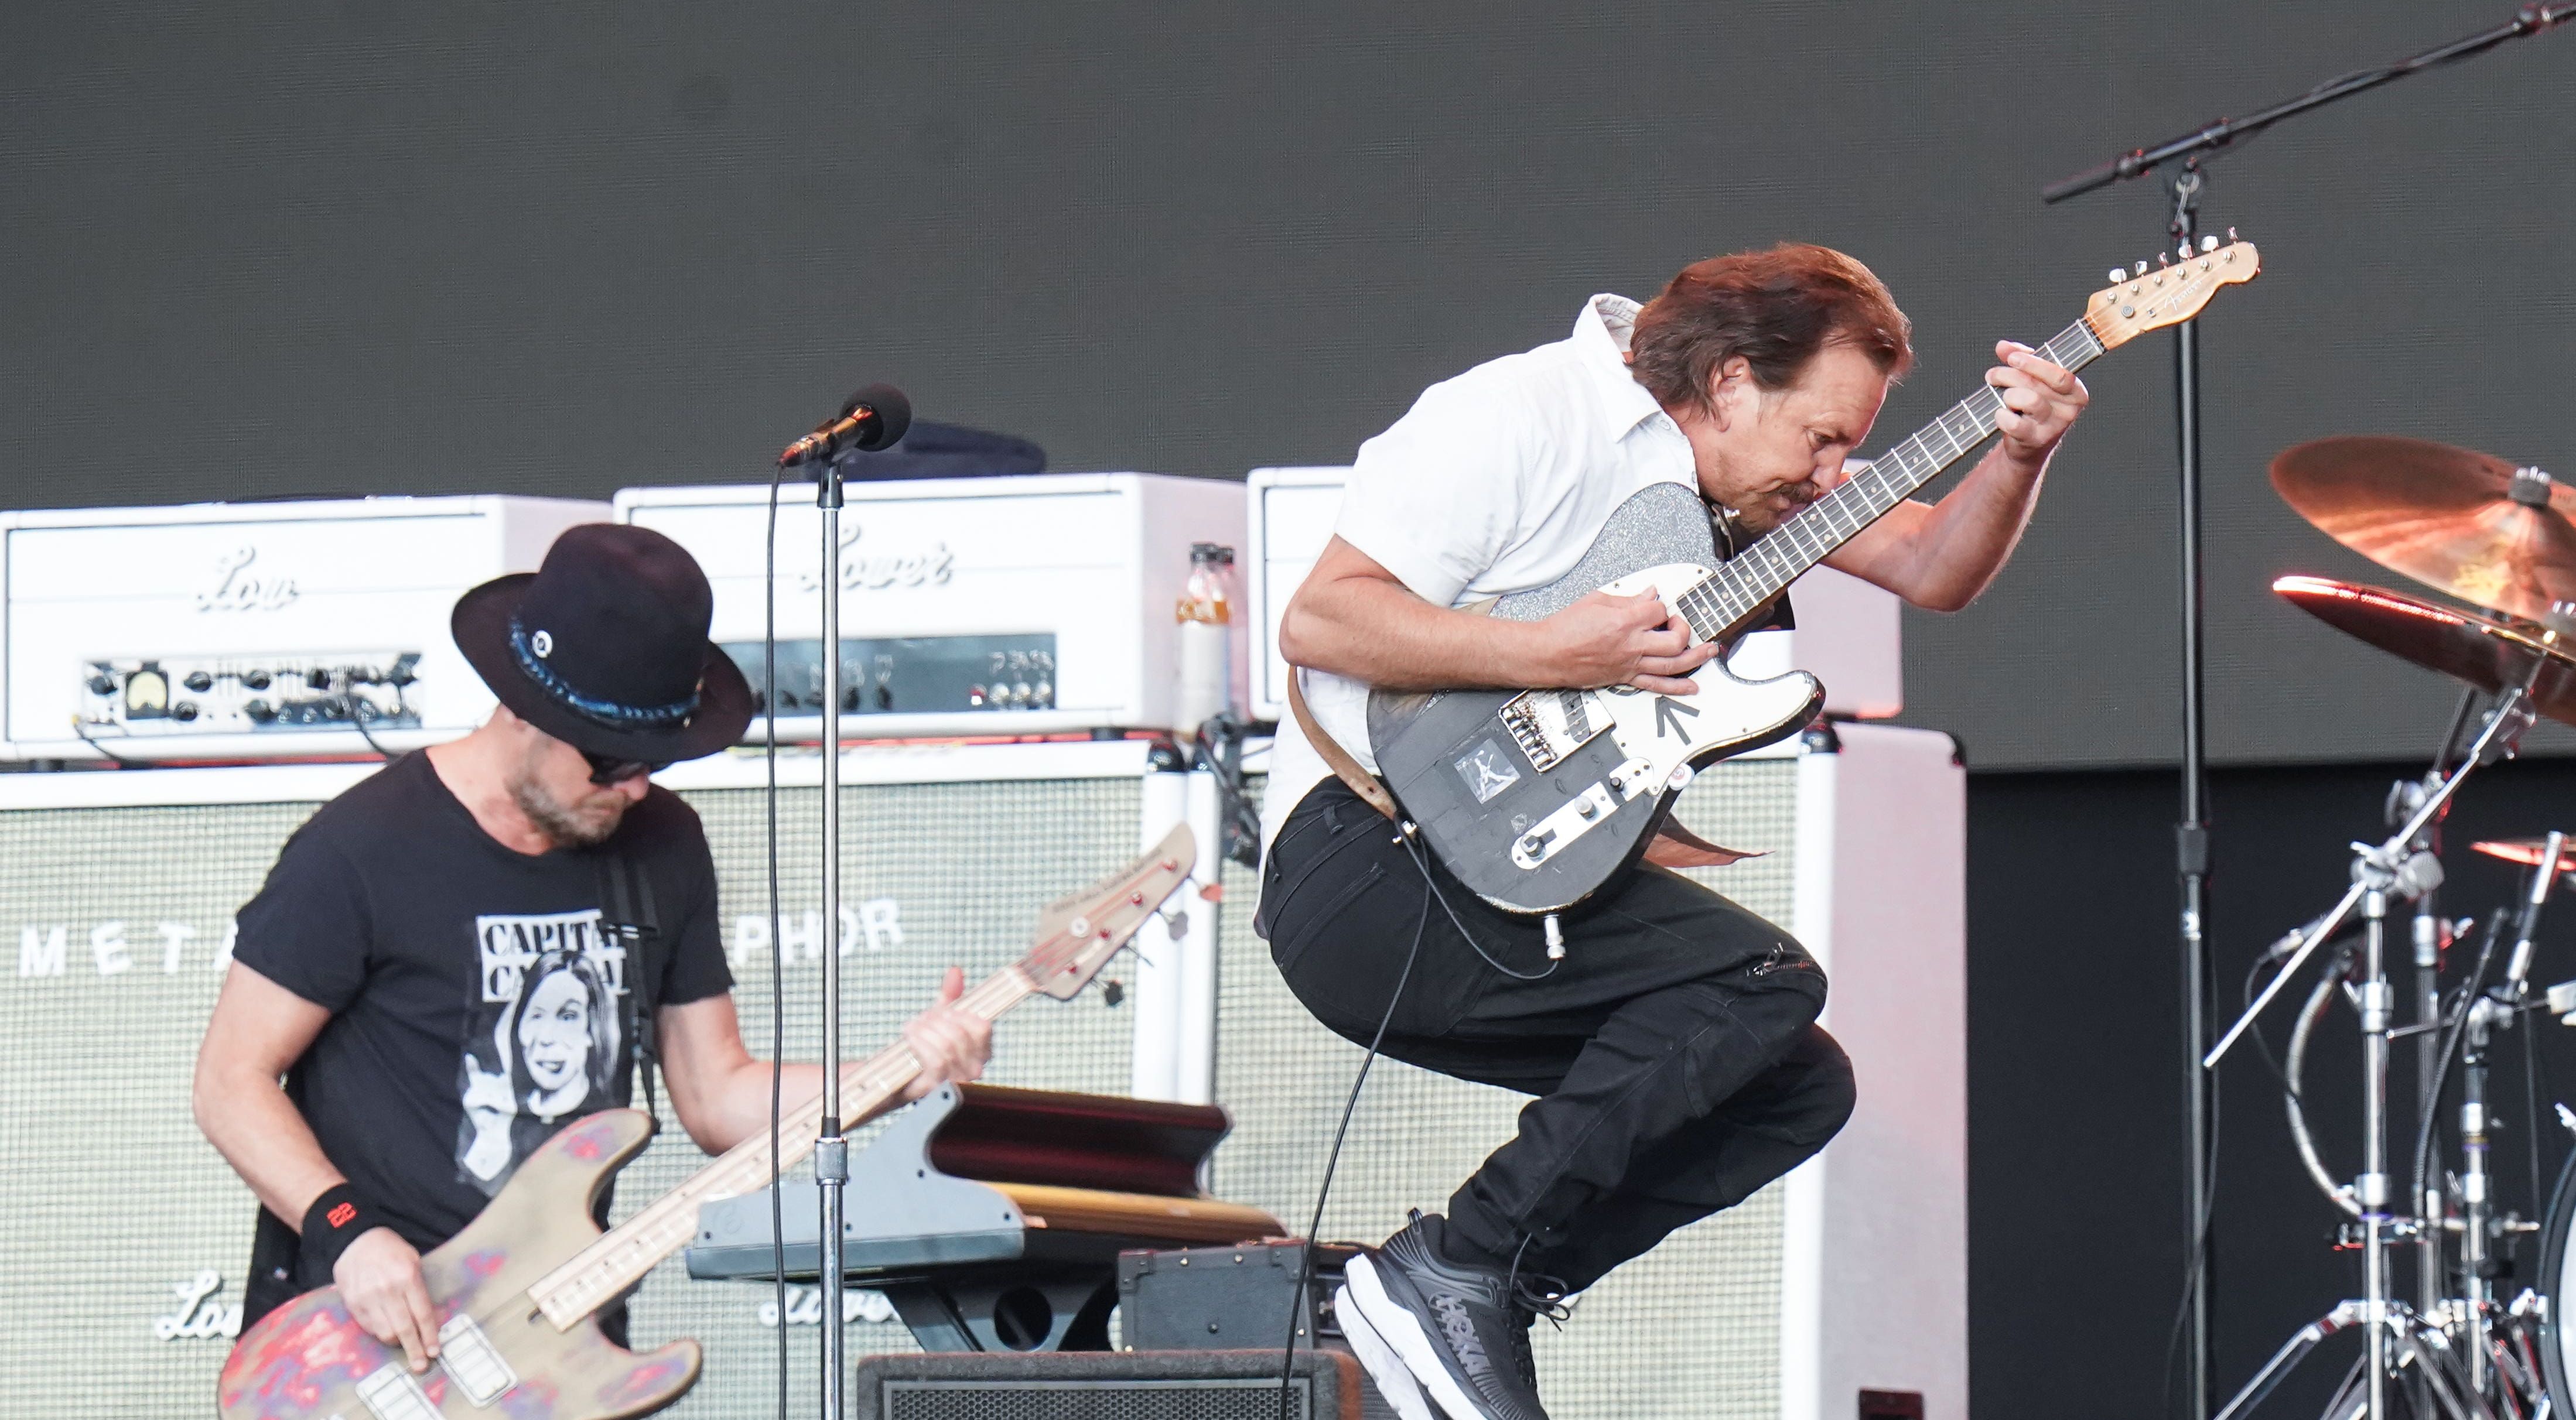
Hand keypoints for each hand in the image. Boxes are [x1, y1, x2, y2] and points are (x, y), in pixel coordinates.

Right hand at [333, 1226, 439, 1372]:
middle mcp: (387, 1290)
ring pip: (385, 1333)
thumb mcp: (413, 1260)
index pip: (422, 1314)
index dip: (429, 1336)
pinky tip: (388, 1334)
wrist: (355, 1241)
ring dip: (398, 1344)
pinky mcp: (353, 1305)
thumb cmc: (390, 1249)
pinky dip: (381, 1334)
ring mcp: (367, 1299)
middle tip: (421, 1366)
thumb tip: (428, 1319)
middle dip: (414, 1350)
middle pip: (404, 1329)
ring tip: (406, 1346)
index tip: (434, 1351)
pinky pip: (370, 1328)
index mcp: (407, 1277)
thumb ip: (420, 1289)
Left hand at [899, 966, 991, 1101]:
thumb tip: (955, 971)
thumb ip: (951, 995)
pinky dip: (920, 1044)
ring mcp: (958, 1079)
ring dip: (925, 1031)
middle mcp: (975, 1067)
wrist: (901, 1074)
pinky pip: (936, 1060)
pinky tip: (910, 1037)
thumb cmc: (927, 1045)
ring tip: (913, 1027)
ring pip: (947, 1046)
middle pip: (960, 1034)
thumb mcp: (940, 1018)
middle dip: (937, 1021)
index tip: (945, 1012)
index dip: (961, 1014)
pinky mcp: (940, 1086)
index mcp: (983, 1050)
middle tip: (923, 1019)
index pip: (983, 1027)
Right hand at [1531, 589, 1718, 693]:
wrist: (1547, 653)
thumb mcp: (1596, 600)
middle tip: (1677, 623)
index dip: (1661, 605)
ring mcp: (1629, 664)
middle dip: (1683, 629)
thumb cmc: (1565, 628)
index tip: (1654, 605)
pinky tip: (1691, 687)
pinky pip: (1656, 685)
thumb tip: (1649, 594)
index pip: (1658, 609)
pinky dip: (1677, 687)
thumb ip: (1627, 599)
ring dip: (1695, 657)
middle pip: (1674, 639)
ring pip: (1672, 664)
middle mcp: (1631, 644)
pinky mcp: (1625, 678)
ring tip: (1709, 651)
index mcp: (1624, 621)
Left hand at [1988, 341, 2087, 467]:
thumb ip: (2020, 358)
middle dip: (2009, 375)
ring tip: (2003, 397)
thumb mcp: (2032, 380)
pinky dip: (2002, 416)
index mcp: (2075, 392)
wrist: (2028, 446)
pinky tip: (2001, 414)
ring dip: (2008, 395)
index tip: (2012, 358)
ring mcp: (2054, 427)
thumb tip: (2003, 346)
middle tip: (1993, 375)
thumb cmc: (2031, 408)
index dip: (2033, 364)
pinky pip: (2015, 423)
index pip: (2059, 374)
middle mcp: (2069, 410)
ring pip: (2028, 401)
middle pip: (2036, 385)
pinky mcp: (2036, 441)